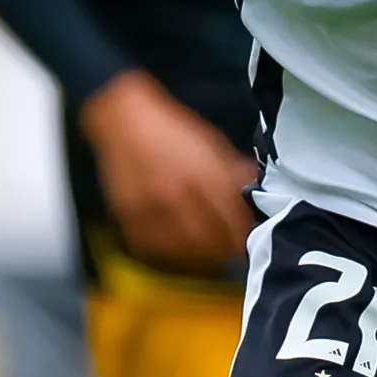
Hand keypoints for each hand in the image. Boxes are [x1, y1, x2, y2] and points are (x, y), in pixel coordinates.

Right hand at [81, 70, 258, 274]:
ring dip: (198, 257)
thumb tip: (253, 190)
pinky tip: (177, 251)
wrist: (123, 118)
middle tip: (229, 251)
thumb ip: (232, 169)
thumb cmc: (172, 129)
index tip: (247, 239)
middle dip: (224, 249)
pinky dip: (167, 254)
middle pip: (210, 240)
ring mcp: (151, 208)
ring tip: (207, 256)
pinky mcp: (128, 216)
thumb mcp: (211, 142)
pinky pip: (151, 248)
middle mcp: (178, 195)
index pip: (232, 220)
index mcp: (204, 175)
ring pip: (182, 250)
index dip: (242, 235)